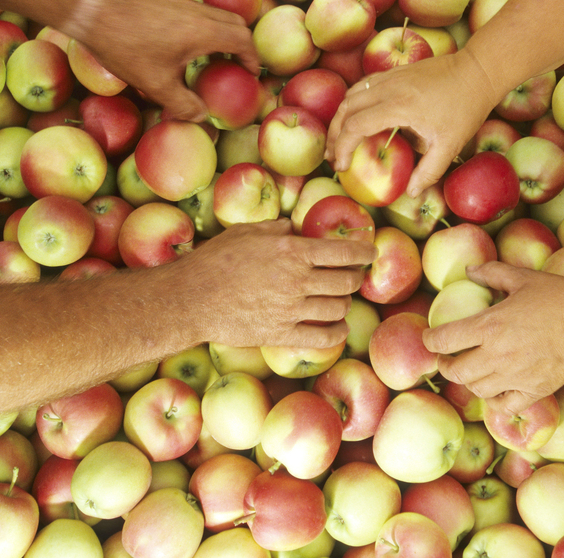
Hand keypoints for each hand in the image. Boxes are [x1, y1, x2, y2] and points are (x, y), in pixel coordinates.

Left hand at [71, 0, 259, 122]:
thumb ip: (183, 104)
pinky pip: (201, 11)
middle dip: (243, 45)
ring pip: (218, 14)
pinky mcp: (169, 0)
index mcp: (204, 31)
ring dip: (225, 35)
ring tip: (215, 59)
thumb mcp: (155, 85)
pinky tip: (188, 46)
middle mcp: (199, 12)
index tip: (250, 74)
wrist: (93, 13)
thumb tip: (201, 117)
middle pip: (236, 23)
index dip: (252, 58)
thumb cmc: (126, 49)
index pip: (243, 40)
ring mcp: (183, 2)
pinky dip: (208, 27)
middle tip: (237, 67)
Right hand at [178, 219, 376, 348]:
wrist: (190, 299)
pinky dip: (337, 334)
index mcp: (292, 251)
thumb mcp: (246, 232)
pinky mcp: (281, 334)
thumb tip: (294, 226)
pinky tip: (338, 329)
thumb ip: (276, 228)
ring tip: (341, 299)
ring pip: (338, 309)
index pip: (343, 252)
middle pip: (346, 282)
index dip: (364, 252)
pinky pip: (322, 338)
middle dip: (355, 278)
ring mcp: (291, 310)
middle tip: (354, 276)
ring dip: (345, 303)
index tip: (372, 252)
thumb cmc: (215, 260)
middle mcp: (297, 280)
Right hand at [326, 47, 497, 197]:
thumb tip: (411, 194)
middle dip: (334, 134)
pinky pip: (363, 86)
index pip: (356, 126)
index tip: (340, 166)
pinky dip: (353, 103)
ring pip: (351, 94)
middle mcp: (390, 87)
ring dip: (340, 117)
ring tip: (338, 139)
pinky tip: (355, 117)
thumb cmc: (466, 109)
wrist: (477, 71)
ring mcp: (390, 76)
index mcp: (400, 106)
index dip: (342, 147)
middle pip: (346, 109)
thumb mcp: (450, 146)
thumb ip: (429, 172)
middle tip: (332, 156)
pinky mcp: (395, 72)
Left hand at [424, 262, 563, 414]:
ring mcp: (515, 377)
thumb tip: (469, 270)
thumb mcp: (523, 278)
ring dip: (468, 382)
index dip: (430, 341)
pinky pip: (504, 406)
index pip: (443, 340)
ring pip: (476, 390)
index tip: (430, 338)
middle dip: (445, 365)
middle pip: (454, 371)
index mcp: (489, 326)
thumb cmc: (560, 296)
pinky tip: (497, 389)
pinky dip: (496, 400)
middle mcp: (497, 355)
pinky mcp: (535, 391)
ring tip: (471, 371)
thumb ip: (492, 273)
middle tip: (446, 358)